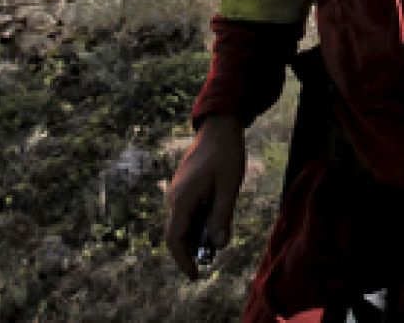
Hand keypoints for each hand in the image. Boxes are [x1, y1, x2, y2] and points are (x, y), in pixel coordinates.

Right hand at [164, 114, 245, 278]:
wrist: (219, 128)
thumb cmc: (226, 155)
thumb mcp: (229, 187)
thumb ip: (222, 216)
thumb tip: (218, 246)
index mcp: (182, 199)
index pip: (174, 238)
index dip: (182, 260)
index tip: (195, 275)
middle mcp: (174, 197)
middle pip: (177, 234)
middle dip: (192, 250)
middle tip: (213, 258)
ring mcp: (177, 192)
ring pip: (183, 223)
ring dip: (197, 235)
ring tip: (218, 236)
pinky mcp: (184, 188)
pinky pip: (188, 212)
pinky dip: (199, 223)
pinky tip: (215, 219)